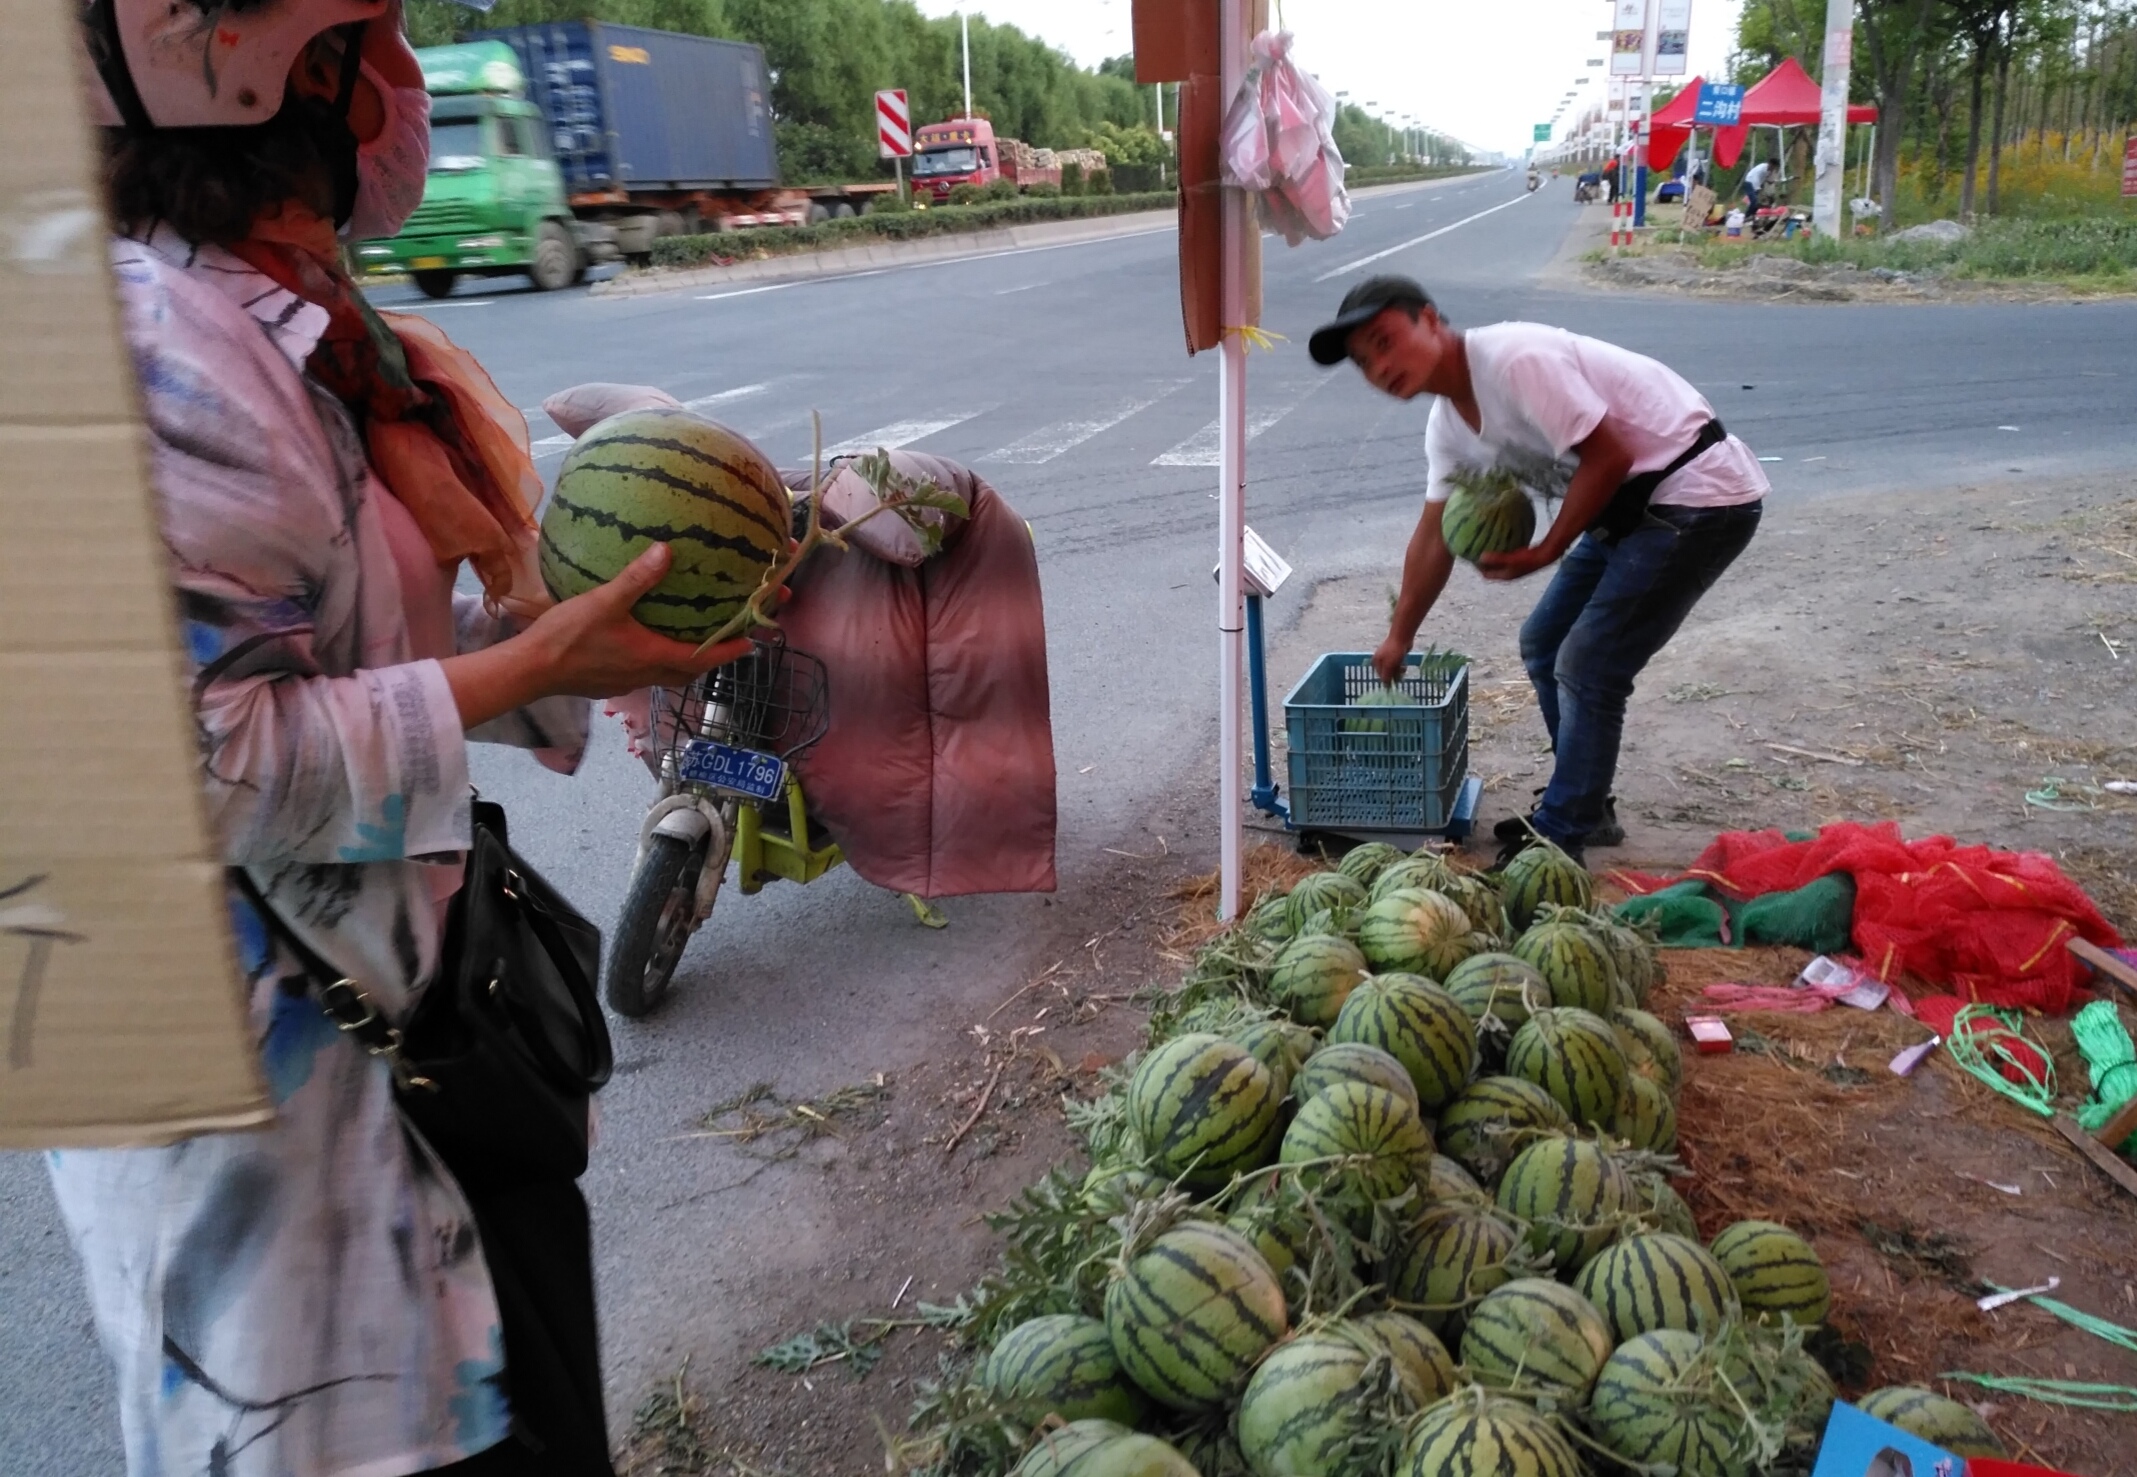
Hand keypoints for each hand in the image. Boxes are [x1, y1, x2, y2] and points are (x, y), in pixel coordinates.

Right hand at [523, 545, 753, 698]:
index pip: (702, 659)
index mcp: (651, 657)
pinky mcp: (609, 682)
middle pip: (688, 671)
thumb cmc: (568, 638)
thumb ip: (636, 578)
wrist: (530, 670)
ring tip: (692, 640)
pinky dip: (657, 659)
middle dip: (711, 658)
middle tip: (728, 642)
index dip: (728, 651)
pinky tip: (645, 642)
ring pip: (667, 674)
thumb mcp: (604, 602)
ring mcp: (626, 682)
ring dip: (684, 660)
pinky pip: (644, 672)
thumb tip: (666, 551)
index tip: (752, 643)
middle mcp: (645, 674)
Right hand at [1371, 631, 1411, 686]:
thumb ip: (1386, 676)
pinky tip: (1404, 664)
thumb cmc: (1393, 651)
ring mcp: (1389, 658)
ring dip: (1399, 671)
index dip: (1388, 680)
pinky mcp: (1396, 656)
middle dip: (1394, 675)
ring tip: (1403, 667)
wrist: (1402, 637)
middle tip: (1400, 673)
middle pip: (1388, 673)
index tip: (1394, 682)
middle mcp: (1381, 660)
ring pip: (1394, 670)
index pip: (1381, 676)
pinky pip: (1398, 665)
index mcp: (1376, 662)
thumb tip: (1385, 686)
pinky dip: (1402, 666)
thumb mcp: (1388, 666)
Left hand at [1478, 543, 1562, 581]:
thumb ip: (1497, 559)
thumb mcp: (1511, 559)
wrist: (1546, 555)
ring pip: (1497, 561)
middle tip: (1473, 550)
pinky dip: (1499, 549)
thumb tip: (1480, 557)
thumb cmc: (1529, 559)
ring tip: (1482, 544)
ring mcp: (1513, 565)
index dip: (1477, 568)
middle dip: (1481, 562)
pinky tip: (1497, 537)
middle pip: (1490, 568)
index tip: (1469, 558)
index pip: (1486, 575)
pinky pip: (1504, 553)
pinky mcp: (1518, 558)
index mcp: (1505, 575)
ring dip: (1490, 555)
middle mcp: (1508, 572)